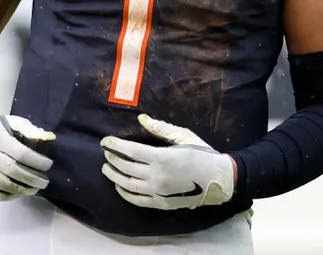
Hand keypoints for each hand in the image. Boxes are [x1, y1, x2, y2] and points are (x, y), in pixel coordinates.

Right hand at [0, 110, 55, 200]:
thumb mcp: (14, 122)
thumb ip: (31, 131)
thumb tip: (50, 138)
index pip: (21, 154)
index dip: (37, 162)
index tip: (49, 165)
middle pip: (12, 171)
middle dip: (32, 179)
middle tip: (45, 182)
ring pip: (2, 184)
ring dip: (21, 190)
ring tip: (34, 189)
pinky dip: (6, 197)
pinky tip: (17, 193)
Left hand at [101, 114, 234, 209]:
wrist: (217, 179)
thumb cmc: (201, 153)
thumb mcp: (183, 136)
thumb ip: (160, 128)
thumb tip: (141, 119)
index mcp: (161, 157)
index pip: (130, 151)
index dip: (115, 145)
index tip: (105, 141)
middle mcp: (156, 176)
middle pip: (126, 167)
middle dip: (113, 159)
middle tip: (106, 153)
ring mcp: (157, 192)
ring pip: (127, 184)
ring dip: (114, 176)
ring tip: (106, 168)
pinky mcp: (160, 203)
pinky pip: (136, 200)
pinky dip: (124, 193)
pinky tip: (119, 186)